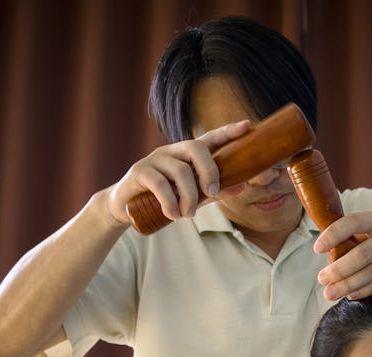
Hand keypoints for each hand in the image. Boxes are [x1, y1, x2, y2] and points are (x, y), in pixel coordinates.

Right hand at [104, 120, 251, 225]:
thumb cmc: (162, 199)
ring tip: (188, 215)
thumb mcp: (191, 196)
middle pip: (196, 148)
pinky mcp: (139, 172)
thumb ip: (214, 191)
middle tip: (212, 194)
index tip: (246, 126)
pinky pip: (159, 183)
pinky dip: (170, 202)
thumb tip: (243, 186)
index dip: (227, 132)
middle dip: (209, 171)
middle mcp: (171, 152)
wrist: (125, 208)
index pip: (209, 139)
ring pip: (180, 170)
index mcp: (186, 155)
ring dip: (189, 196)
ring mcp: (154, 159)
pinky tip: (173, 215)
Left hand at [314, 209, 371, 299]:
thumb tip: (332, 251)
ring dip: (349, 284)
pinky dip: (367, 290)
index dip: (334, 234)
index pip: (354, 222)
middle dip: (339, 269)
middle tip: (321, 279)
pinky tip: (352, 295)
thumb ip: (364, 233)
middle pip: (362, 254)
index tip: (317, 247)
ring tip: (330, 293)